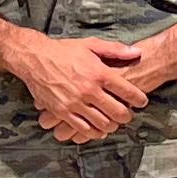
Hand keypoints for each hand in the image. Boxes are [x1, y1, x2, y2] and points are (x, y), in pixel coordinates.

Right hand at [12, 33, 159, 143]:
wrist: (35, 58)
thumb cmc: (64, 50)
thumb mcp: (90, 44)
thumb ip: (115, 50)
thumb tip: (137, 53)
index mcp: (99, 73)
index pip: (127, 92)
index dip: (139, 99)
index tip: (142, 102)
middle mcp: (89, 90)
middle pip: (118, 112)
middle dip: (127, 116)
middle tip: (128, 115)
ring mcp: (75, 103)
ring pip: (102, 124)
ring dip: (112, 126)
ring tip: (114, 123)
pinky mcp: (62, 112)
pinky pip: (82, 129)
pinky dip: (93, 132)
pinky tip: (97, 129)